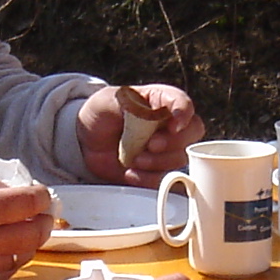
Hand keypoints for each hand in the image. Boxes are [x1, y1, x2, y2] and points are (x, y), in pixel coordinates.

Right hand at [0, 170, 54, 279]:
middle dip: (43, 220)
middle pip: (36, 232)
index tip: (40, 194)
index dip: (41, 196)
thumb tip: (13, 191)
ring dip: (30, 241)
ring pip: (26, 253)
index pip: (29, 203)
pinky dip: (13, 258)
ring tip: (22, 230)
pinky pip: (9, 270)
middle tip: (41, 213)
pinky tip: (4, 248)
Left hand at [75, 83, 203, 183]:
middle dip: (174, 142)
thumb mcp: (106, 101)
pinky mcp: (158, 169)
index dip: (183, 114)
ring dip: (159, 163)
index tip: (173, 126)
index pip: (182, 102)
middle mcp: (169, 123)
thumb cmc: (100, 114)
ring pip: (180, 157)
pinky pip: (167, 179)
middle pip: (193, 131)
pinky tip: (131, 173)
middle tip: (150, 146)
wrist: (86, 141)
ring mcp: (166, 148)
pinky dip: (149, 179)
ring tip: (134, 160)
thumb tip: (147, 111)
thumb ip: (126, 101)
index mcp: (160, 100)